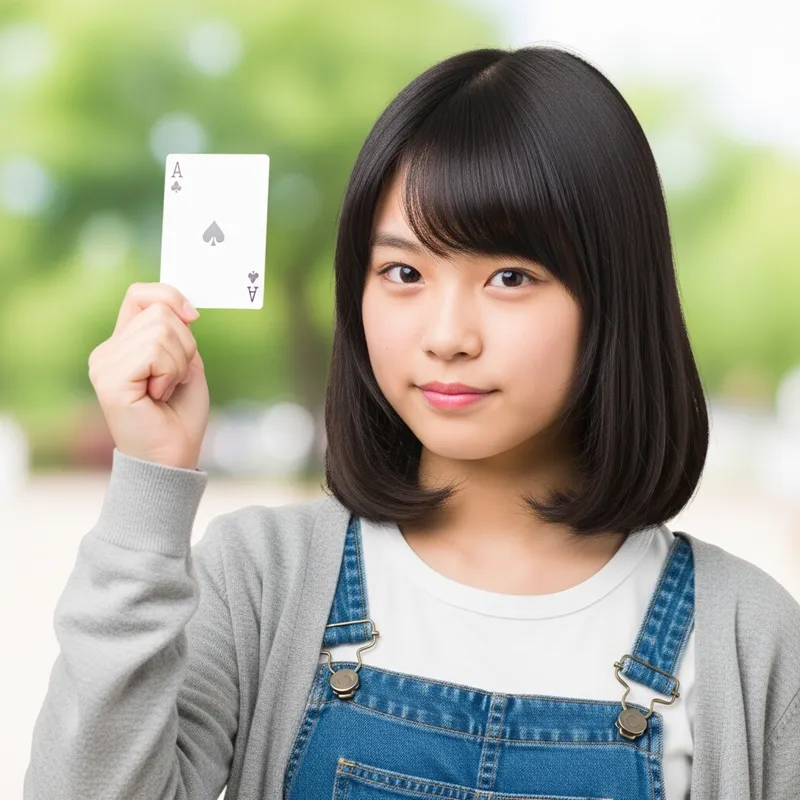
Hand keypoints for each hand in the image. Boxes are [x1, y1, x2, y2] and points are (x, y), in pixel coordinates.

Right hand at [88, 282, 209, 469]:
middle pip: (159, 312)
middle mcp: (107, 351)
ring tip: (166, 390)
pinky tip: (158, 395)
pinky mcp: (109, 380)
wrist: (172, 457)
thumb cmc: (179, 416)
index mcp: (123, 345)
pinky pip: (154, 352)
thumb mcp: (186, 363)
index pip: (140, 294)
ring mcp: (104, 365)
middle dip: (185, 345)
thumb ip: (179, 333)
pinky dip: (170, 373)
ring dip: (178, 363)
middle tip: (174, 379)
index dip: (170, 296)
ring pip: (160, 331)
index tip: (193, 316)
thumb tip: (183, 305)